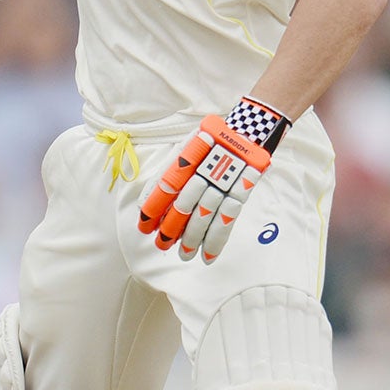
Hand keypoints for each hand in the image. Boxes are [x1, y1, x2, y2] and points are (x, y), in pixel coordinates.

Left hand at [137, 99, 288, 262]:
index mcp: (187, 158)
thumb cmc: (209, 143)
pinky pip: (227, 221)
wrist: (245, 133)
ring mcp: (223, 182)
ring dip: (192, 239)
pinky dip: (216, 241)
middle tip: (162, 245)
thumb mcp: (185, 148)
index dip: (153, 209)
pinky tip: (208, 256)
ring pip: (204, 216)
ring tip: (185, 256)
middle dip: (171, 229)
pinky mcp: (241, 191)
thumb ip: (168, 173)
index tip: (145, 226)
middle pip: (183, 206)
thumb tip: (147, 203)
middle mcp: (204, 170)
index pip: (164, 186)